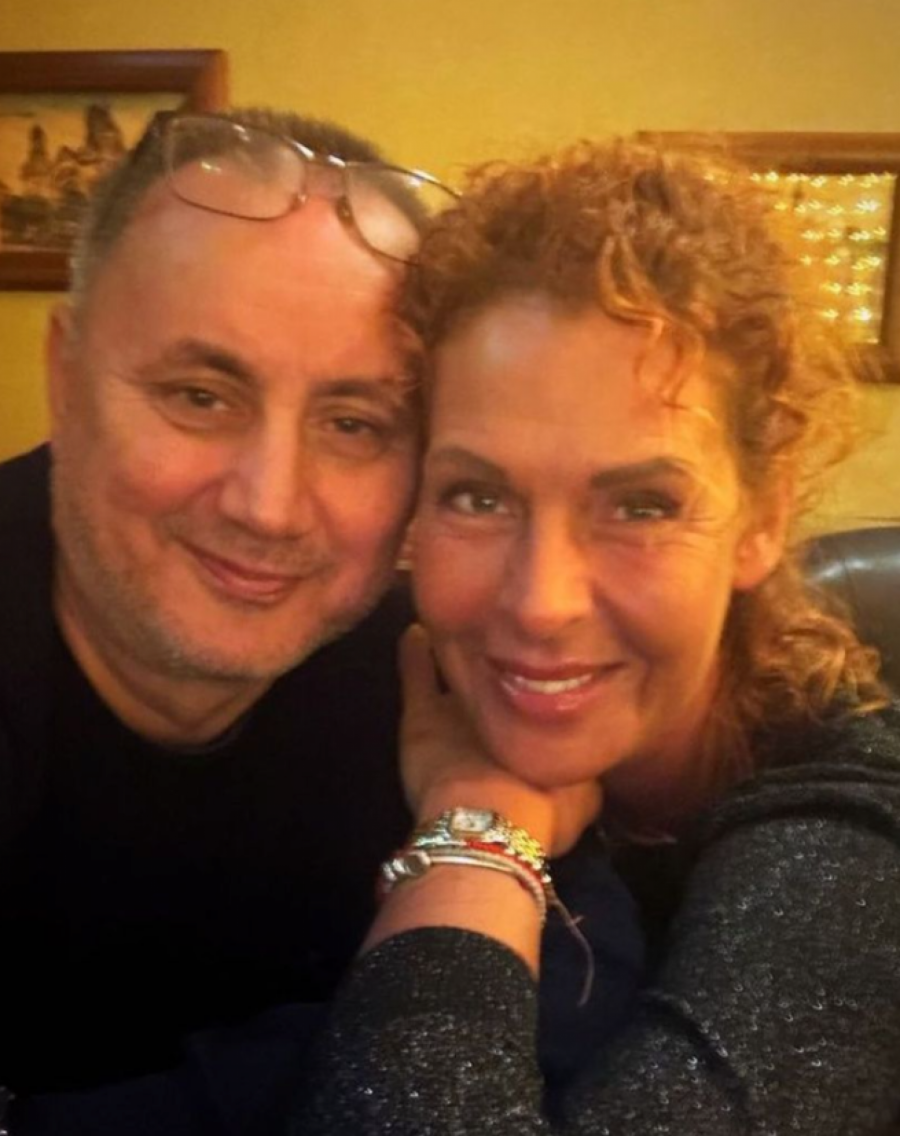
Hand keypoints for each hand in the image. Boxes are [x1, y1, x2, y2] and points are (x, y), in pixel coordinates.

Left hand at [399, 624, 601, 856]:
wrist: (493, 819)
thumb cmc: (542, 813)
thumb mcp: (584, 799)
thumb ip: (582, 779)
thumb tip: (584, 775)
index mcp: (545, 716)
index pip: (542, 693)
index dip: (539, 690)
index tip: (543, 678)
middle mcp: (508, 696)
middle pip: (503, 671)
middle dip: (505, 660)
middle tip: (505, 645)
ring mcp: (461, 701)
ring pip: (459, 661)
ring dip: (463, 645)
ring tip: (463, 627)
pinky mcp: (422, 715)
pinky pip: (416, 671)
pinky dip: (414, 651)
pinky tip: (413, 634)